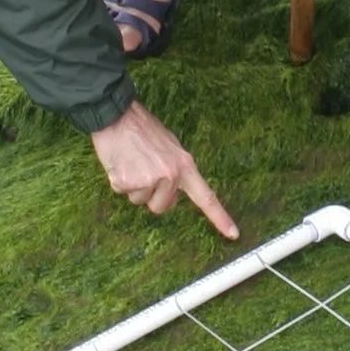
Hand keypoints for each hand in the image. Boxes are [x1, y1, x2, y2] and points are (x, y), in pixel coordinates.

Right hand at [89, 102, 238, 236]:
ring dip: (133, 186)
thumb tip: (170, 200)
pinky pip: (122, 193)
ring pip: (139, 201)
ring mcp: (149, 180)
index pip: (206, 197)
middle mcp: (170, 175)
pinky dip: (119, 181)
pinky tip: (121, 163)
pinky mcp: (127, 182)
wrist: (117, 117)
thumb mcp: (170, 147)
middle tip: (143, 171)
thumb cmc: (143, 130)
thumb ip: (176, 174)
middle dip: (151, 196)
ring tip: (131, 162)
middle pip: (161, 207)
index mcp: (185, 166)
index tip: (233, 233)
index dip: (220, 217)